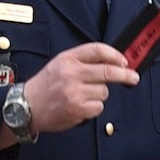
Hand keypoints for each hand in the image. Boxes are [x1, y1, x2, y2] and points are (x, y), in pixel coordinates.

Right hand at [16, 41, 134, 134]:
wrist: (26, 106)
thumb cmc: (46, 85)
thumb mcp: (60, 64)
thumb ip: (83, 61)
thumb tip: (113, 62)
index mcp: (68, 59)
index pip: (97, 50)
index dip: (115, 55)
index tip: (124, 61)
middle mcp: (71, 73)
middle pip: (108, 71)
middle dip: (125, 75)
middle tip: (133, 77)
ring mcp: (74, 92)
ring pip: (104, 91)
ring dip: (100, 94)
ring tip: (84, 95)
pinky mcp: (77, 109)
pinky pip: (98, 107)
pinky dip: (93, 107)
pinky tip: (81, 106)